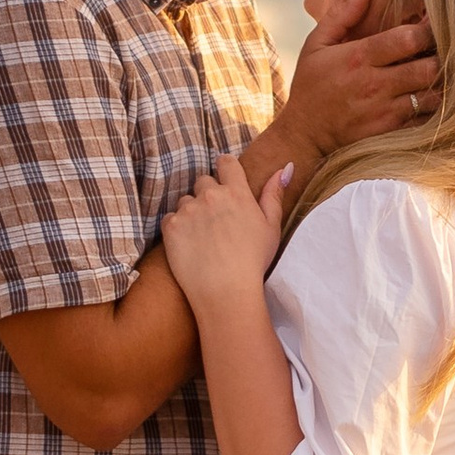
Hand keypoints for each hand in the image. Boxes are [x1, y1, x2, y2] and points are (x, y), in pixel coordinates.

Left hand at [161, 153, 290, 312]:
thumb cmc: (253, 261)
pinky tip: (190, 246)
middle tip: (216, 220)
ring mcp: (188, 210)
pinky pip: (170, 218)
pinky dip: (177, 228)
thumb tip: (284, 167)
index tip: (226, 184)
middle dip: (208, 195)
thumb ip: (274, 195)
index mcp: (236, 192)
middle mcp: (210, 195)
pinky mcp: (170, 226)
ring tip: (203, 237)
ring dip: (192, 211)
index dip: (225, 170)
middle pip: (203, 181)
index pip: (226, 162)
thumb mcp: (272, 227)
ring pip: (185, 200)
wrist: (226, 291)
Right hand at [269, 0, 441, 167]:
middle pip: (428, 67)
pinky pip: (425, 117)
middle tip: (446, 48)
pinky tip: (430, 94)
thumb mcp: (316, 44)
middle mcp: (375, 85)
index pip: (408, 39)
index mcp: (359, 57)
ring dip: (440, 82)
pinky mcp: (391, 132)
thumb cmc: (311, 85)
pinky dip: (434, 105)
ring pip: (432, 94)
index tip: (433, 23)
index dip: (428, 29)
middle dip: (441, 55)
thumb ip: (341, 14)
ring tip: (441, 71)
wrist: (304, 135)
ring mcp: (385, 111)